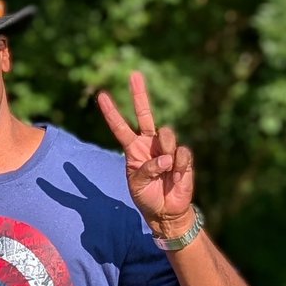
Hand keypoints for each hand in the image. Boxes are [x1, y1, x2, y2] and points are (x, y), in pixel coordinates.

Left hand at [97, 71, 195, 235]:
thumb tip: (166, 157)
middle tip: (134, 74)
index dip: (112, 112)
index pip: (120, 127)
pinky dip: (179, 167)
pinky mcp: (183, 157)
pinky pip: (182, 153)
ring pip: (167, 134)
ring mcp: (167, 148)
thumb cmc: (146, 196)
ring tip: (166, 170)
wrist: (166, 211)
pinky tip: (176, 178)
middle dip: (139, 94)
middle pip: (145, 114)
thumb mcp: (136, 185)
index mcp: (133, 149)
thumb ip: (147, 169)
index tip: (101, 95)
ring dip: (166, 151)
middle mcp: (149, 143)